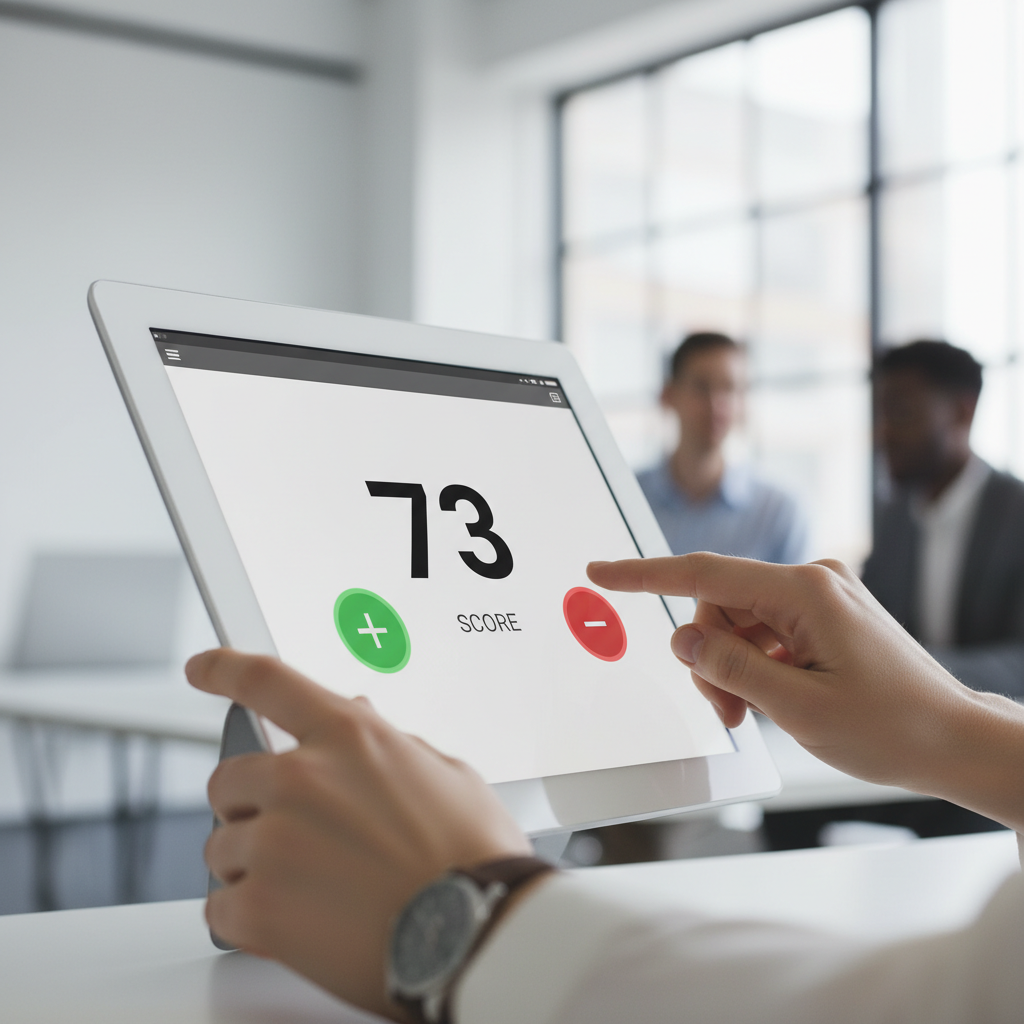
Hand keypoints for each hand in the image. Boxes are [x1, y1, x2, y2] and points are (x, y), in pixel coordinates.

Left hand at [186, 650, 531, 1019]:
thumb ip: (390, 743)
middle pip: (230, 779)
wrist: (483, 935)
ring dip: (252, 868)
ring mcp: (276, 842)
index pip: (267, 682)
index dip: (225, 668)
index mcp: (349, 738)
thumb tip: (360, 717)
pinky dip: (247, 920)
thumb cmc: (476, 858)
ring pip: (221, 847)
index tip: (203, 668)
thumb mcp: (448, 776)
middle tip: (290, 839)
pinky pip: (220, 908)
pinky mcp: (260, 908)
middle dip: (251, 807)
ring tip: (310, 892)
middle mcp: (303, 779)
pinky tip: (295, 926)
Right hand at [588, 554, 1023, 831]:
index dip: (644, 575)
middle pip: (719, 604)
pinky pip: (763, 629)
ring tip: (751, 713)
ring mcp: (819, 595)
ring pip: (738, 621)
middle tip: (725, 711)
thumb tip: (682, 639)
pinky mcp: (823, 613)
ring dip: (732, 666)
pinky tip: (772, 697)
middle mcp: (812, 580)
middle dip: (708, 655)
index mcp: (806, 592)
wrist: (953, 740)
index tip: (601, 572)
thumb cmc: (892, 728)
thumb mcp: (797, 707)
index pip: (704, 573)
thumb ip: (730, 669)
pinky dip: (754, 663)